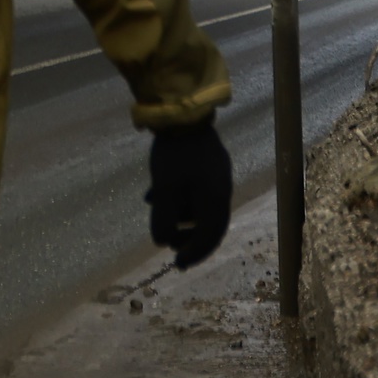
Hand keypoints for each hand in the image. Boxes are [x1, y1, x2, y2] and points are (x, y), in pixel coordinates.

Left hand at [146, 119, 232, 269]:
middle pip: (207, 223)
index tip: (178, 264)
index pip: (210, 236)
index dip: (194, 253)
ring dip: (179, 213)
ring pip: (199, 205)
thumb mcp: (165, 190)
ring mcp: (216, 174)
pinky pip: (195, 189)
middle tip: (168, 241)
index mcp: (216, 200)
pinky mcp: (207, 162)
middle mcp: (222, 189)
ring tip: (156, 209)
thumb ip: (164, 219)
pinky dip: (178, 196)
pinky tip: (156, 191)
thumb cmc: (175, 155)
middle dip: (186, 235)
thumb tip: (162, 242)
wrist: (182, 113)